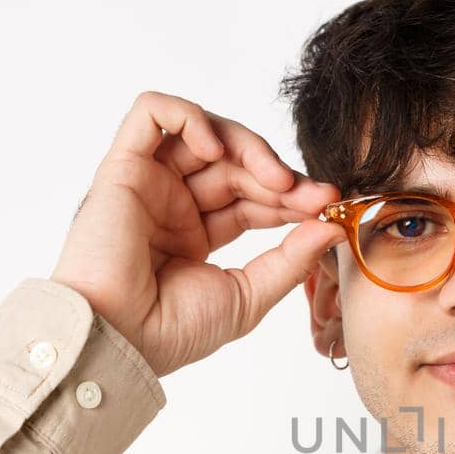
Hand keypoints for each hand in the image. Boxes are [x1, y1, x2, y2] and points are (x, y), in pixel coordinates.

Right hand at [51, 91, 347, 377]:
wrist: (120, 339)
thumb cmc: (171, 330)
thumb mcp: (248, 294)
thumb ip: (291, 259)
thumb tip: (333, 227)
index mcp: (196, 234)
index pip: (254, 197)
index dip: (293, 196)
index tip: (329, 206)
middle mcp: (172, 203)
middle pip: (236, 165)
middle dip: (281, 175)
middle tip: (314, 195)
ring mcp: (148, 183)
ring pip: (204, 133)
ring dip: (249, 147)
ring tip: (276, 178)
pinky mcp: (122, 167)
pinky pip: (151, 113)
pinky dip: (189, 118)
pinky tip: (216, 151)